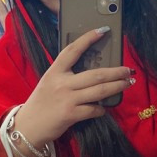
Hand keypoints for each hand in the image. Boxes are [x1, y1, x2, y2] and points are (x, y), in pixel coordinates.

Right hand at [14, 27, 133, 146]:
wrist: (27, 126)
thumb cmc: (41, 103)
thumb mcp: (50, 82)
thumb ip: (66, 76)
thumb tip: (93, 73)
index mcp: (55, 71)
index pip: (73, 50)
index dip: (88, 39)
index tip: (103, 31)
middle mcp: (62, 83)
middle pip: (96, 74)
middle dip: (116, 72)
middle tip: (128, 70)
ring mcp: (67, 98)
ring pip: (99, 90)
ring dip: (117, 87)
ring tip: (127, 83)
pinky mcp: (71, 114)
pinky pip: (94, 109)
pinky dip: (101, 109)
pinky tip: (104, 108)